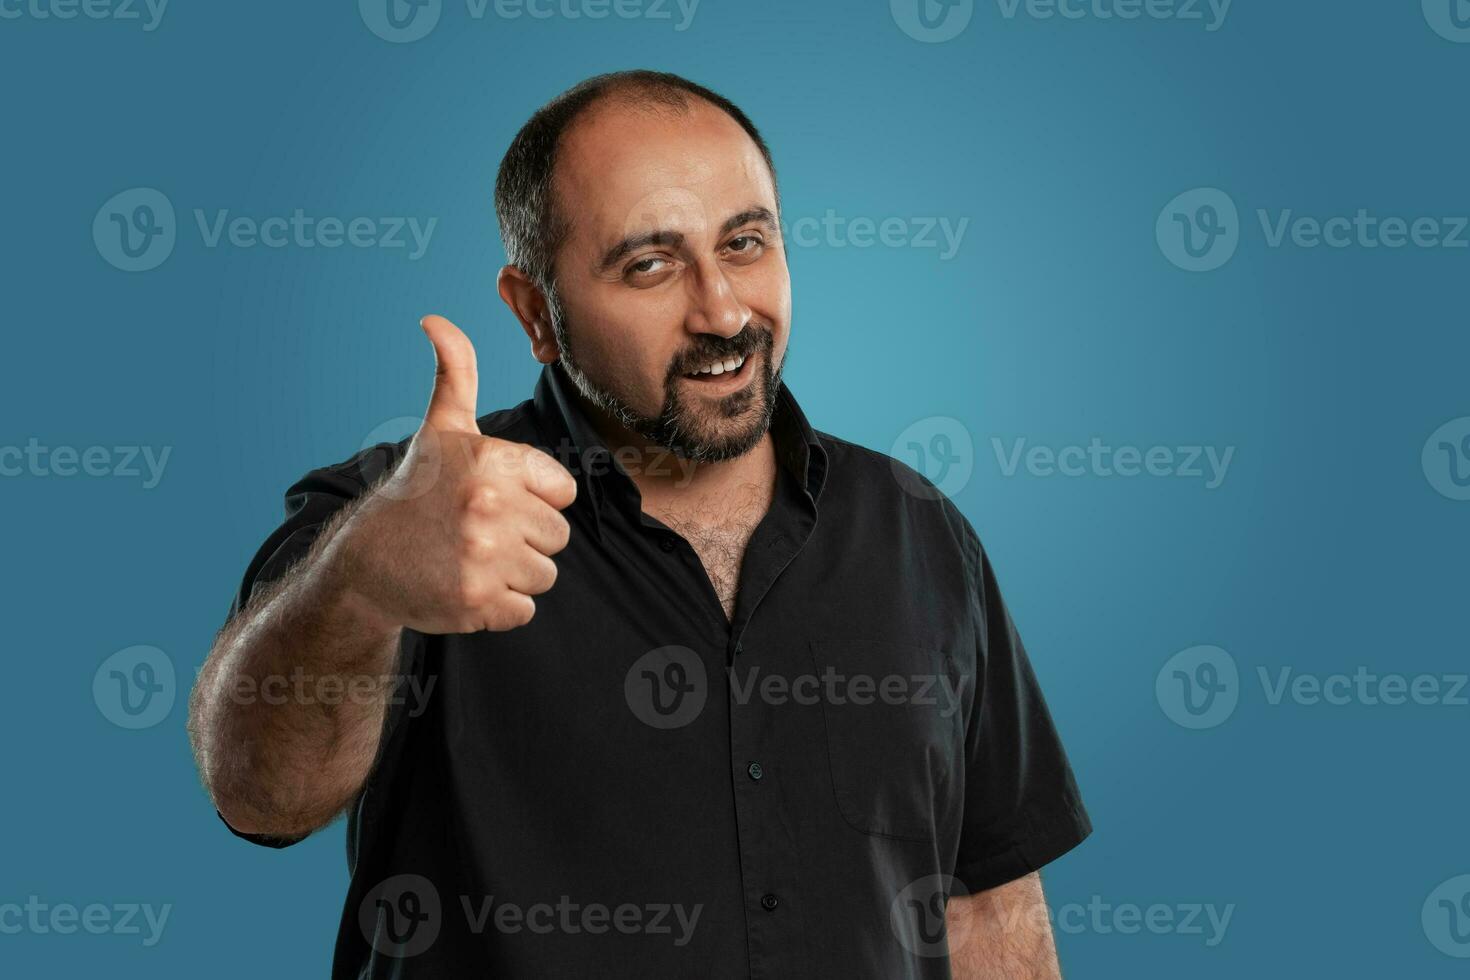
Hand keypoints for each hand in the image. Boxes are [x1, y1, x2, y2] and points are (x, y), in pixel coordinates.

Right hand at [341, 315, 577, 633]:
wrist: (363, 561)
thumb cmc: (416, 491)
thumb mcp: (440, 428)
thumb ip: (455, 372)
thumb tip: (435, 320)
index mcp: (494, 460)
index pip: (563, 492)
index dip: (534, 498)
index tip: (493, 498)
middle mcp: (491, 505)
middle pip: (558, 536)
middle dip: (525, 538)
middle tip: (478, 532)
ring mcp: (484, 556)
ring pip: (546, 574)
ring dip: (515, 573)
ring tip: (472, 557)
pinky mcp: (478, 601)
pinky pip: (525, 610)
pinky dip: (501, 606)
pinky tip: (466, 586)